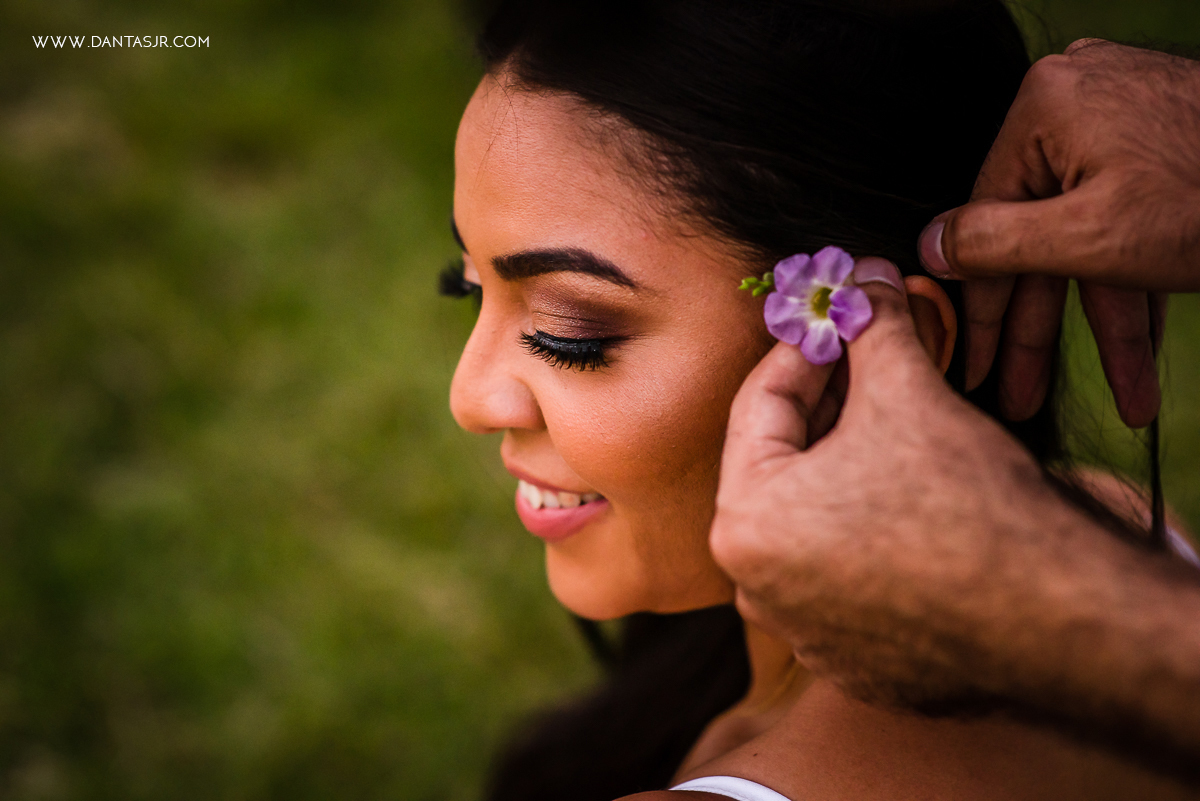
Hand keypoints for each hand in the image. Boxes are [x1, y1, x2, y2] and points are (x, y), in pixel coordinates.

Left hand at [712, 277, 1087, 705]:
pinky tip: (914, 486)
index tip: (839, 310)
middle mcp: (756, 587)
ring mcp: (803, 630)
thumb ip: (873, 326)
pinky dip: (871, 522)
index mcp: (743, 523)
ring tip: (896, 408)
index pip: (760, 403)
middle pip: (784, 461)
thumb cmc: (969, 505)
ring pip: (816, 516)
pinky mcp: (855, 659)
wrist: (1060, 619)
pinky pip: (848, 569)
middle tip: (868, 350)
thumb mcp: (907, 393)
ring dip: (851, 457)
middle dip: (832, 398)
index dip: (807, 344)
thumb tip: (864, 275)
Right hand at [919, 40, 1199, 426]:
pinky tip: (1142, 353)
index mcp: (1044, 110)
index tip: (973, 362)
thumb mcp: (1089, 238)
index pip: (985, 222)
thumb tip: (927, 249)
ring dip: (1105, 321)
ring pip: (1089, 238)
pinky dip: (1134, 282)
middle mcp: (1074, 106)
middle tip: (1023, 391)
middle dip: (1043, 328)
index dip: (981, 307)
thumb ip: (994, 246)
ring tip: (1120, 390)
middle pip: (1038, 237)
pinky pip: (1126, 221)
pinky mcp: (1157, 143)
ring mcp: (1120, 121)